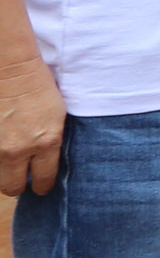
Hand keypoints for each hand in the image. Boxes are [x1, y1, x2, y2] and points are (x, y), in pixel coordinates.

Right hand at [0, 54, 65, 197]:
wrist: (10, 69)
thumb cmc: (38, 87)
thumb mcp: (57, 116)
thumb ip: (51, 142)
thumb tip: (45, 162)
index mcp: (46, 142)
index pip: (44, 179)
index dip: (42, 186)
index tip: (41, 187)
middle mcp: (19, 150)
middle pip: (13, 187)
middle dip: (17, 186)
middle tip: (20, 180)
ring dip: (2, 173)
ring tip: (9, 163)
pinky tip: (1, 147)